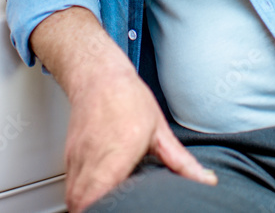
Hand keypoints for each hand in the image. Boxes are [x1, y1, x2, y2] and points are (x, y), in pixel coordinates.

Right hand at [29, 8, 216, 211]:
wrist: (99, 76)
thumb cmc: (127, 98)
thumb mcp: (160, 131)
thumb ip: (181, 162)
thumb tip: (205, 179)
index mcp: (117, 154)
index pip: (99, 195)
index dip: (104, 209)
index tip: (117, 212)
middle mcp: (92, 158)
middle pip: (81, 202)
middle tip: (114, 212)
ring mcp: (77, 158)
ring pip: (73, 196)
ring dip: (86, 206)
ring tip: (105, 208)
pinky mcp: (69, 157)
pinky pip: (70, 185)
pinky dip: (79, 196)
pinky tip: (94, 196)